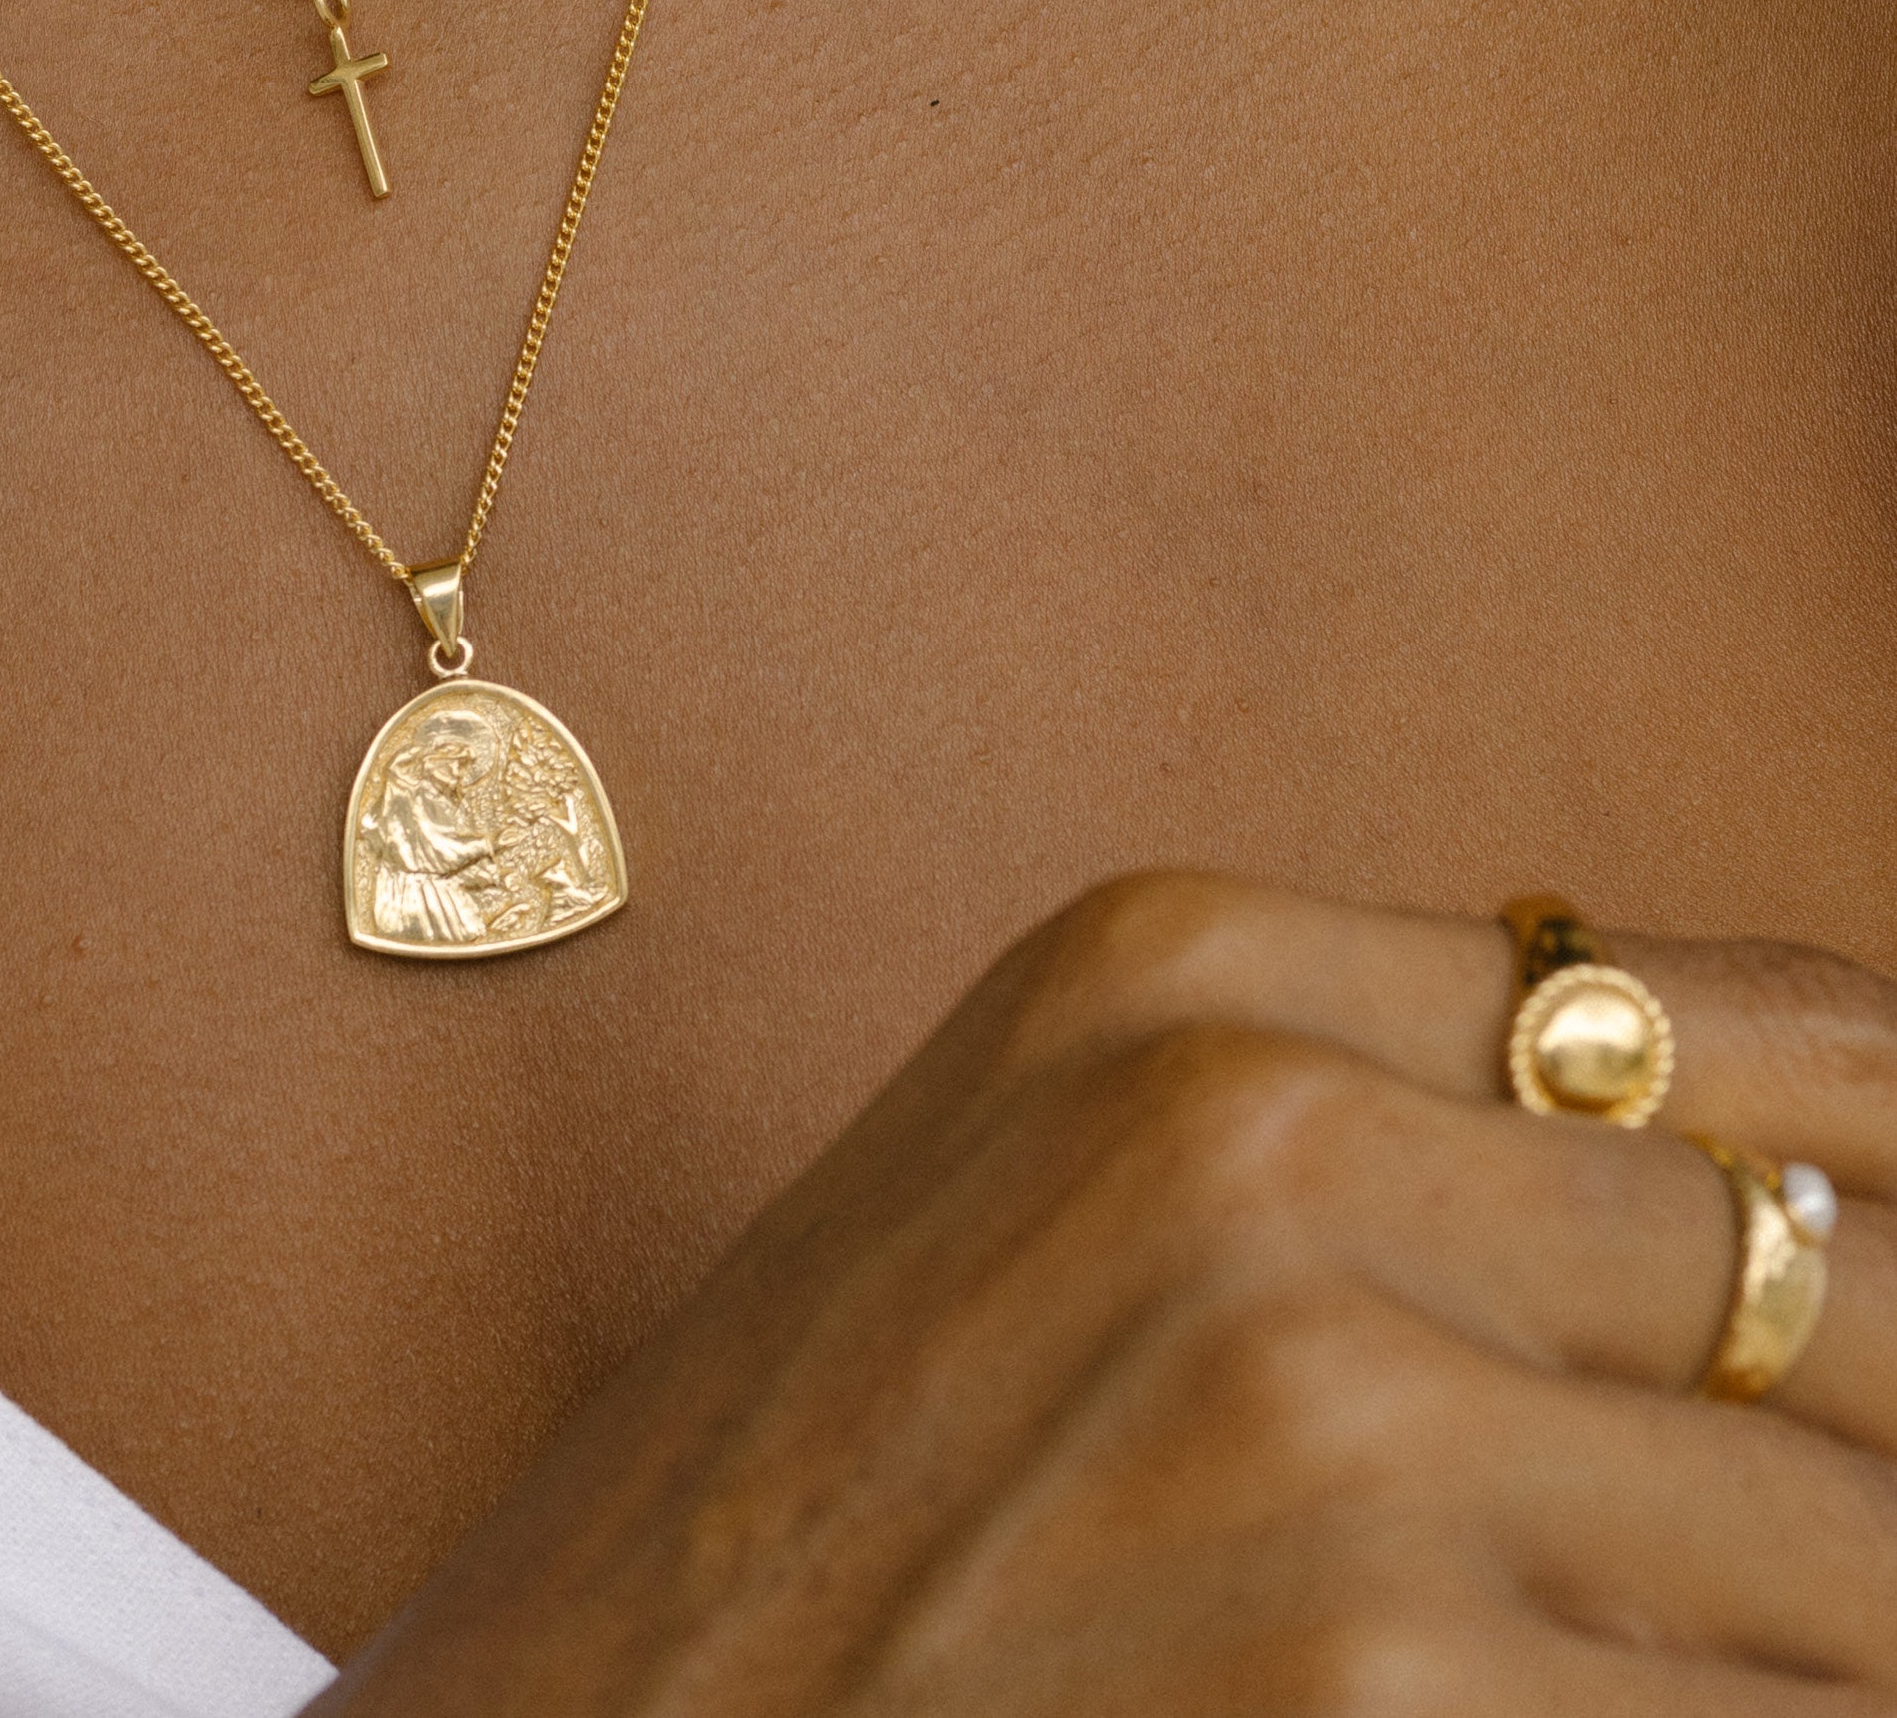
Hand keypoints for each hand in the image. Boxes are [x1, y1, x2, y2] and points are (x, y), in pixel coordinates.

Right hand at [316, 874, 1896, 1713]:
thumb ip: (1382, 1143)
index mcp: (1178, 971)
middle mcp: (1246, 1134)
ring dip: (1824, 1642)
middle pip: (1841, 1293)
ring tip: (1693, 1652)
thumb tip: (1799, 1237)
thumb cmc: (826, 1489)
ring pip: (1854, 1562)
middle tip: (1811, 1556)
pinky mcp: (1362, 1684)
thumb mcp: (1061, 1189)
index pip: (1775, 1030)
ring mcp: (1308, 1410)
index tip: (1887, 1316)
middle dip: (1879, 1466)